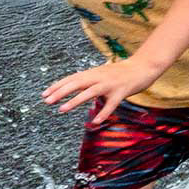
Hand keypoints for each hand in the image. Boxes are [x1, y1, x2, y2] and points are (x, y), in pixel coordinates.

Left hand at [44, 56, 162, 122]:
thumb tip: (74, 88)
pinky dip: (103, 113)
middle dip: (60, 92)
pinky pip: (111, 104)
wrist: (144, 66)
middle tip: (46, 101)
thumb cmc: (122, 73)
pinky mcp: (122, 92)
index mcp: (94, 73)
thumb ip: (89, 80)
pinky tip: (95, 122)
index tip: (44, 94)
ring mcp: (110, 84)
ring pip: (90, 92)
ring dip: (74, 101)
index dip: (57, 86)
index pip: (71, 78)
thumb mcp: (102, 74)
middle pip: (77, 83)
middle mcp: (99, 77)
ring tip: (61, 110)